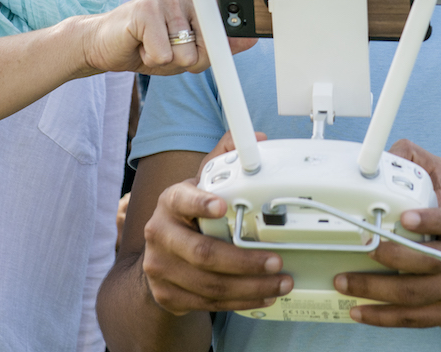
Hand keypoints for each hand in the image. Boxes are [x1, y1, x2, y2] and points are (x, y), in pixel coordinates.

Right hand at [73, 0, 254, 76]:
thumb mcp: (191, 50)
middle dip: (191, 59)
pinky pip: (163, 55)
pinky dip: (150, 59)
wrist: (106, 44)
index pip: (229, 27)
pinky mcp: (145, 9)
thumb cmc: (151, 46)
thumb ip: (220, 45)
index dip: (219, 46)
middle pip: (210, 45)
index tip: (204, 46)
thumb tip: (250, 39)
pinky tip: (141, 44)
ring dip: (168, 60)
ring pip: (186, 53)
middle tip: (170, 49)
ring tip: (152, 44)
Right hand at [141, 151, 290, 315]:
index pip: (182, 200)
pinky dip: (240, 301)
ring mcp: (160, 268)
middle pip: (203, 253)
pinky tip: (262, 295)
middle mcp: (160, 235)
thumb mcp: (202, 184)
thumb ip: (226, 159)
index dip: (201, 203)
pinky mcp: (167, 296)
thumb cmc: (188, 215)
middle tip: (276, 261)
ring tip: (280, 283)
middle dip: (245, 261)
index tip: (221, 205)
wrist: (160, 256)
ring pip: (209, 284)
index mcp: (170, 202)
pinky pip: (208, 303)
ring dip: (250, 286)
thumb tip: (257, 138)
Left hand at [334, 139, 440, 327]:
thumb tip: (391, 151)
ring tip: (344, 281)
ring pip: (415, 294)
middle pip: (428, 262)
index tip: (406, 217)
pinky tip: (358, 310)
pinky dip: (382, 316)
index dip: (431, 219)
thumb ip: (419, 162)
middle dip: (392, 257)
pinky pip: (412, 318)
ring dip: (376, 289)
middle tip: (363, 249)